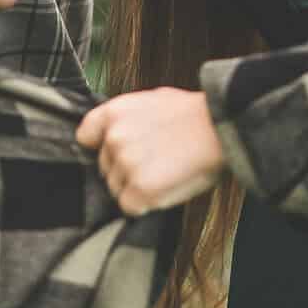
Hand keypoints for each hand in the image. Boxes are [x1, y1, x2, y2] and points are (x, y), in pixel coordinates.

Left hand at [76, 89, 224, 212]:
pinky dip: (145, 204)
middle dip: (125, 170)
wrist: (221, 126)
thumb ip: (129, 118)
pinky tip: (165, 188)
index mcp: (113, 113)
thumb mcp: (154, 100)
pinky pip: (130, 207)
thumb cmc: (195, 114)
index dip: (102, 148)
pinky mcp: (139, 189)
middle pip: (105, 168)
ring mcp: (125, 165)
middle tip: (157, 162)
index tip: (118, 153)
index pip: (86, 137)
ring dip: (136, 188)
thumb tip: (117, 132)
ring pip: (117, 189)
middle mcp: (113, 139)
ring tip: (166, 173)